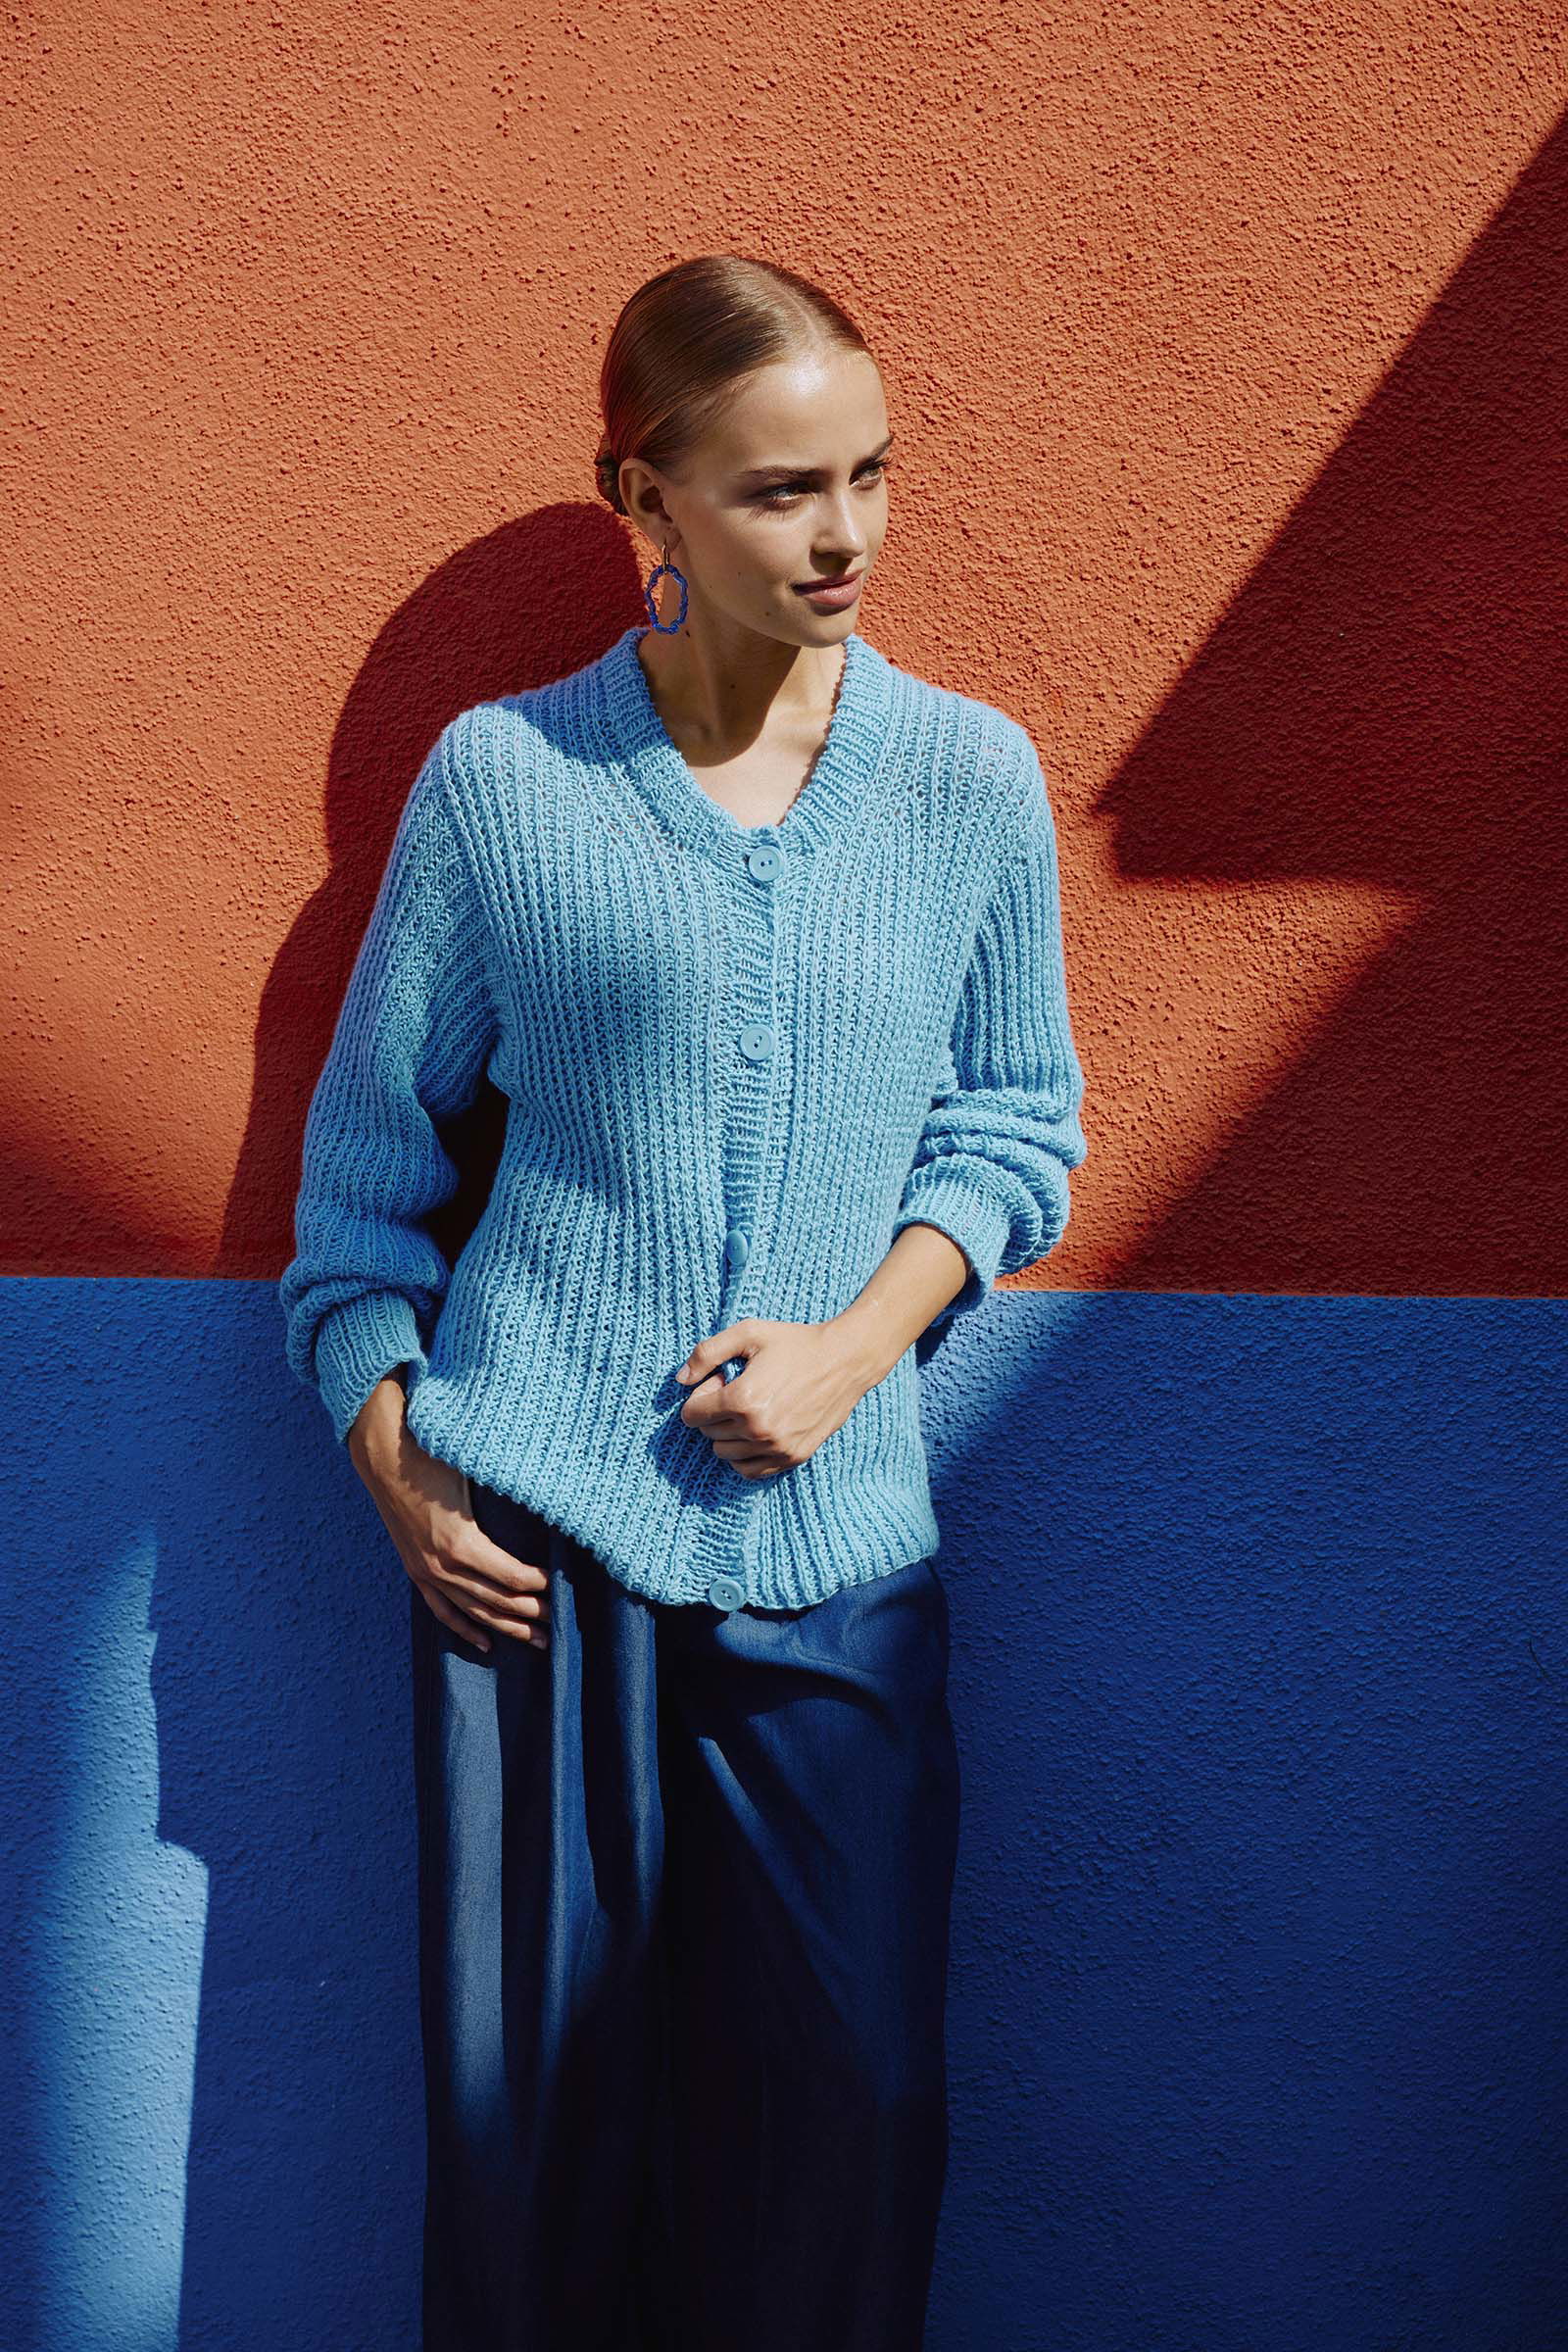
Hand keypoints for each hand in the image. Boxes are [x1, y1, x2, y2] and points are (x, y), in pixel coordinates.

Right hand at [347, 1374, 550, 1655]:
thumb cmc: (435, 1457)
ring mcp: (426, 1572)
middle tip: (560, 1623)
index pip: (512, 1576)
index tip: (563, 1586)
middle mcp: (443, 1566)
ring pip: (473, 1611)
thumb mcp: (475, 1476)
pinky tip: (486, 1644)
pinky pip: (442, 1609)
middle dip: (532, 1613)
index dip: (540, 1584)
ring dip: (507, 1627)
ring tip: (538, 1640)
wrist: (384, 1455)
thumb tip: (550, 1506)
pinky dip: (465, 1629)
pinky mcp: (416, 1571)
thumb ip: (507, 1500)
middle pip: (497, 1600)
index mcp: (461, 1543)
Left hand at [674, 1317, 881, 1479]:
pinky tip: (757, 1431)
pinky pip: (750, 1471)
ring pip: (725, 1454)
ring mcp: (776, 1448)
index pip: (692, 1414)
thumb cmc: (795, 1343)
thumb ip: (707, 1353)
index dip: (700, 1395)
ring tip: (751, 1409)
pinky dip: (745, 1455)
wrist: (845, 1361)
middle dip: (713, 1413)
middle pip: (708, 1434)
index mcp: (743, 1400)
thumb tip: (680, 1380)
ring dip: (729, 1434)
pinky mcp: (793, 1457)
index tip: (721, 1381)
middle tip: (739, 1391)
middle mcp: (758, 1430)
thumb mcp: (749, 1333)